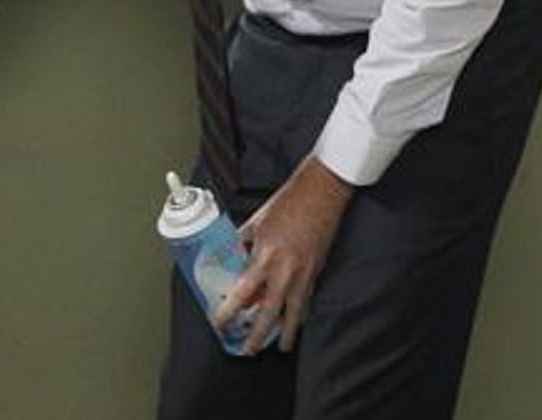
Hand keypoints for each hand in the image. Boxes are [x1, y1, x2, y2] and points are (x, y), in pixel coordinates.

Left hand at [214, 156, 352, 353]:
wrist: (321, 193)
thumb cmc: (289, 202)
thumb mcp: (257, 220)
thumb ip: (242, 240)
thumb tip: (230, 252)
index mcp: (265, 256)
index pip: (242, 293)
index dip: (229, 311)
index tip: (220, 322)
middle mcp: (285, 270)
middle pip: (269, 313)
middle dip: (258, 335)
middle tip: (248, 349)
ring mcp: (305, 273)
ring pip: (294, 312)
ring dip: (288, 333)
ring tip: (283, 347)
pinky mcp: (318, 271)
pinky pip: (308, 299)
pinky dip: (302, 312)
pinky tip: (299, 321)